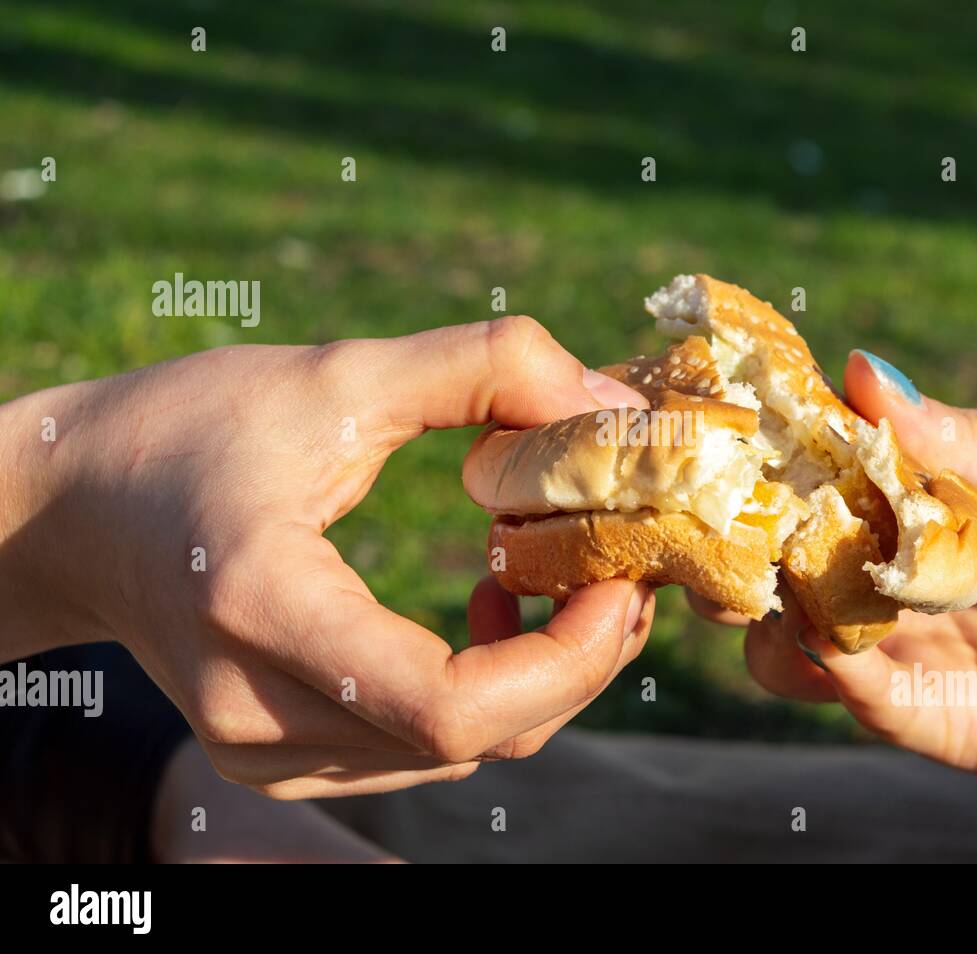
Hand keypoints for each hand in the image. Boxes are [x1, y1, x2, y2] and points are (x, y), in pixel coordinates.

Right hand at [0, 317, 653, 797]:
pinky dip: (486, 689)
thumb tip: (608, 408)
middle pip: (473, 739)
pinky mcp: (278, 759)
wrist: (70, 507)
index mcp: (264, 611)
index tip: (615, 575)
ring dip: (541, 672)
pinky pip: (421, 750)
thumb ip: (482, 369)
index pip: (446, 706)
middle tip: (617, 566)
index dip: (566, 657)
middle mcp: (257, 714)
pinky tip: (488, 609)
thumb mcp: (334, 373)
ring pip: (459, 753)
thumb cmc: (187, 429)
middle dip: (578, 658)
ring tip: (556, 574)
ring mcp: (264, 752)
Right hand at [739, 350, 976, 786]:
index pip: (814, 483)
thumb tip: (862, 370)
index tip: (727, 446)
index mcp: (918, 502)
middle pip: (783, 569)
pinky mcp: (939, 719)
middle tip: (731, 532)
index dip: (766, 467)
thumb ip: (966, 434)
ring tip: (787, 589)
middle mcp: (899, 576)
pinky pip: (861, 701)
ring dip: (776, 618)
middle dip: (744, 553)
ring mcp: (914, 650)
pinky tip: (842, 640)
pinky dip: (837, 669)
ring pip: (796, 645)